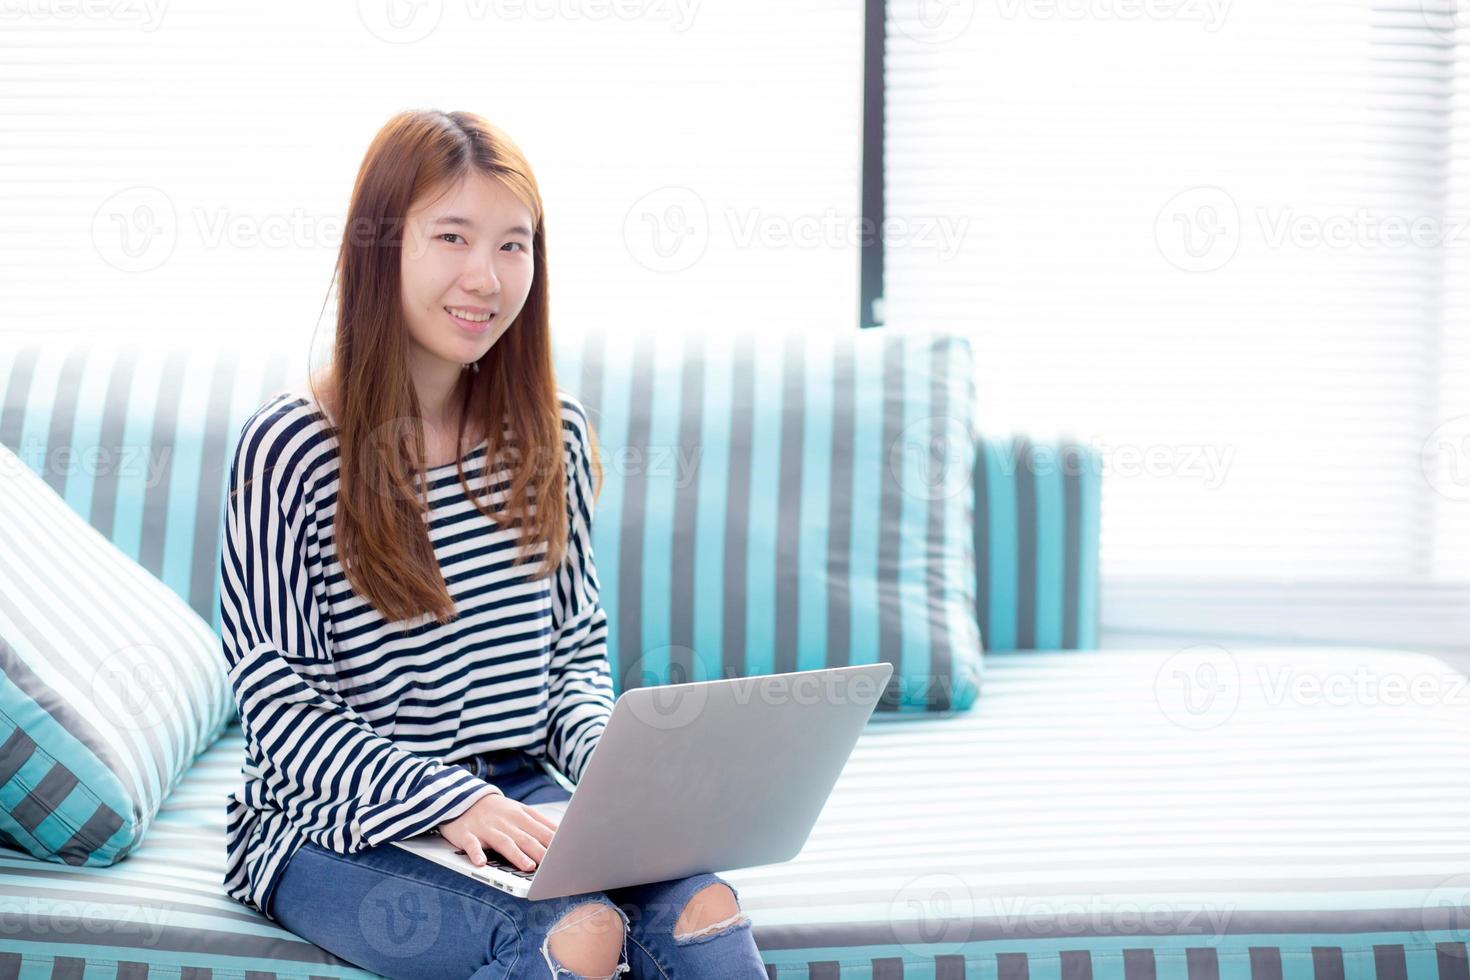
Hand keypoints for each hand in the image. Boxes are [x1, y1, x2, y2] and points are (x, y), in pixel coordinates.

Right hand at [437, 793, 558, 870]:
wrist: (462, 797)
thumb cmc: (497, 810)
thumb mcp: (520, 811)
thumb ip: (540, 823)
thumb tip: (563, 835)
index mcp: (520, 816)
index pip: (541, 830)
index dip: (555, 843)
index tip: (568, 854)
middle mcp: (505, 822)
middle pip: (526, 838)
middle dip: (541, 852)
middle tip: (554, 866)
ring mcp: (486, 828)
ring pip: (503, 842)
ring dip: (516, 854)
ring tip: (528, 866)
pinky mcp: (467, 834)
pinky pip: (471, 845)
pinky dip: (476, 854)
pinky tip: (481, 863)